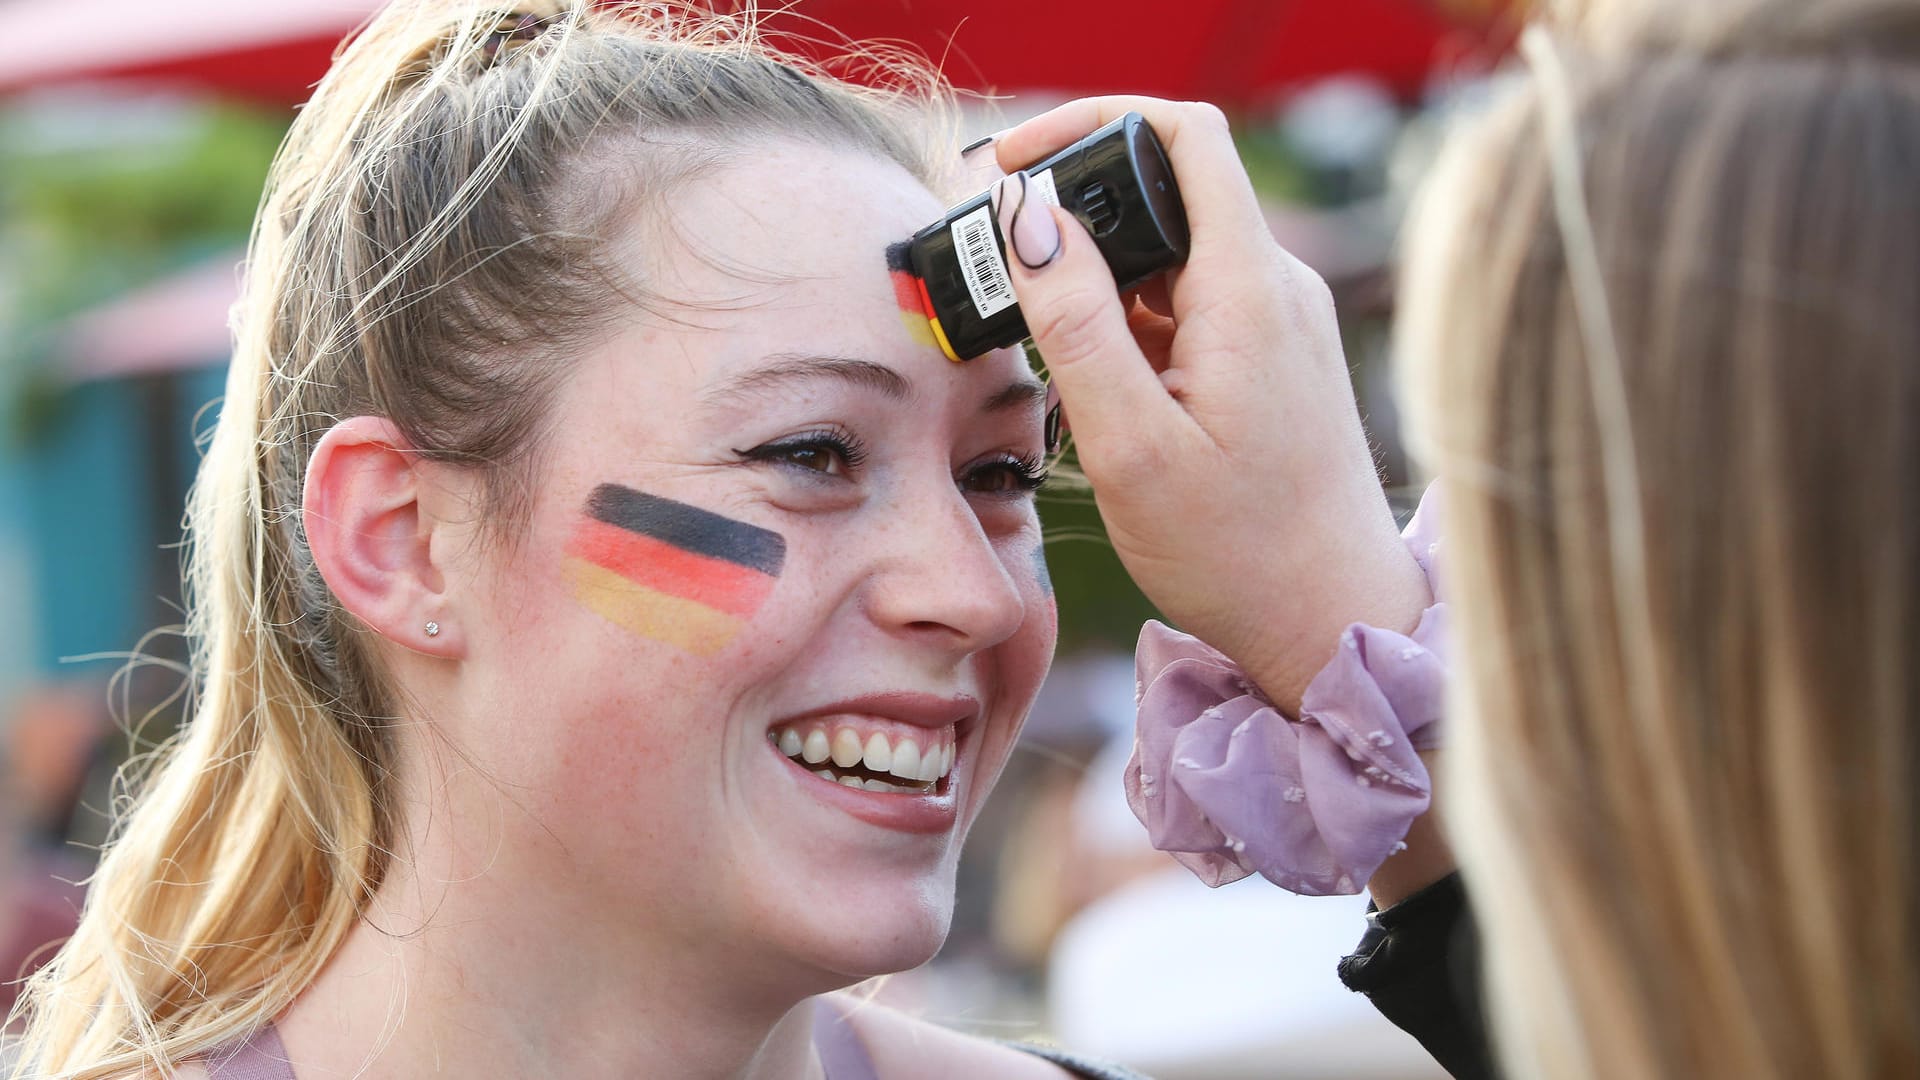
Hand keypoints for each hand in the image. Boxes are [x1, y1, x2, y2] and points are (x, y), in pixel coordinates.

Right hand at [991, 96, 1429, 712]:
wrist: (1333, 619)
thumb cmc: (1237, 552)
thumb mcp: (1132, 445)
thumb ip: (1079, 325)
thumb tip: (1033, 218)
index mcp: (1249, 289)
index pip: (1183, 136)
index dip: (1092, 121)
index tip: (1013, 161)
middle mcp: (1276, 285)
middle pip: (1170, 189)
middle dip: (1080, 210)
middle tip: (1004, 264)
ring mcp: (1279, 320)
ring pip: (1175, 252)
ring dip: (1102, 279)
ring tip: (1053, 352)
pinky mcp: (1272, 356)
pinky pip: (1192, 302)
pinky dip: (1134, 322)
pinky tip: (1105, 389)